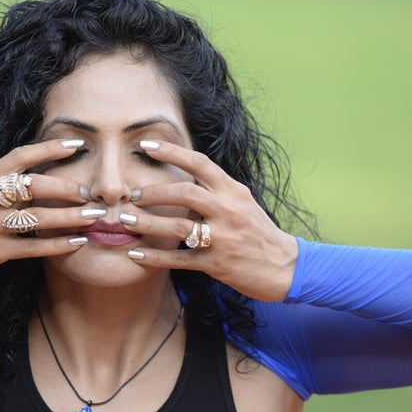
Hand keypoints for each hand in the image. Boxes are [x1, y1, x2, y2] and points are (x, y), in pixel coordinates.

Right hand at [0, 139, 99, 290]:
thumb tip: (39, 176)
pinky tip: (77, 243)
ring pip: (37, 218)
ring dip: (70, 218)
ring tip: (93, 217)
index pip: (20, 157)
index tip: (76, 145)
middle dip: (67, 188)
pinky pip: (32, 248)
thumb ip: (0, 184)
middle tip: (89, 192)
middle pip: (33, 186)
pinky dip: (57, 245)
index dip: (49, 148)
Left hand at [122, 141, 297, 301]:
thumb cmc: (258, 231)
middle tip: (132, 195)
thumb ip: (215, 188)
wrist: (285, 266)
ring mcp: (223, 238)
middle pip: (185, 193)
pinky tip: (135, 254)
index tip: (146, 144)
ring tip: (125, 221)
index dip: (171, 151)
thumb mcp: (242, 201)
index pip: (200, 163)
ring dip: (148, 224)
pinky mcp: (217, 264)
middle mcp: (228, 210)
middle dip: (153, 192)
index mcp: (232, 191)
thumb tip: (185, 171)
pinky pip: (179, 259)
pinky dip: (155, 257)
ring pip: (179, 227)